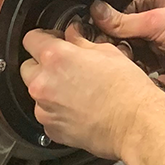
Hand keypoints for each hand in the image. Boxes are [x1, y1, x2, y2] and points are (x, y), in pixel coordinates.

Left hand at [21, 24, 164, 160]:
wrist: (137, 125)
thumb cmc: (128, 91)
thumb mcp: (107, 53)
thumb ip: (81, 42)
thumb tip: (73, 35)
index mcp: (56, 57)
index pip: (31, 39)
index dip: (44, 37)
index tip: (53, 40)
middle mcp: (44, 83)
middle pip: (28, 66)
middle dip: (43, 64)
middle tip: (67, 66)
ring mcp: (45, 109)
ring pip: (36, 92)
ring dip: (50, 88)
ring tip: (77, 90)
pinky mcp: (51, 129)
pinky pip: (46, 114)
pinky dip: (57, 111)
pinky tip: (79, 108)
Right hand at [91, 0, 164, 90]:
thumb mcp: (156, 21)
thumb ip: (124, 21)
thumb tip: (95, 10)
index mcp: (152, 6)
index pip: (121, 19)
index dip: (108, 32)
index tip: (97, 44)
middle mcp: (157, 28)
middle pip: (127, 43)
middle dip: (121, 55)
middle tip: (117, 62)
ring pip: (138, 64)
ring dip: (134, 71)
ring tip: (131, 76)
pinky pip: (154, 81)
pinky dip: (151, 85)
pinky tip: (150, 85)